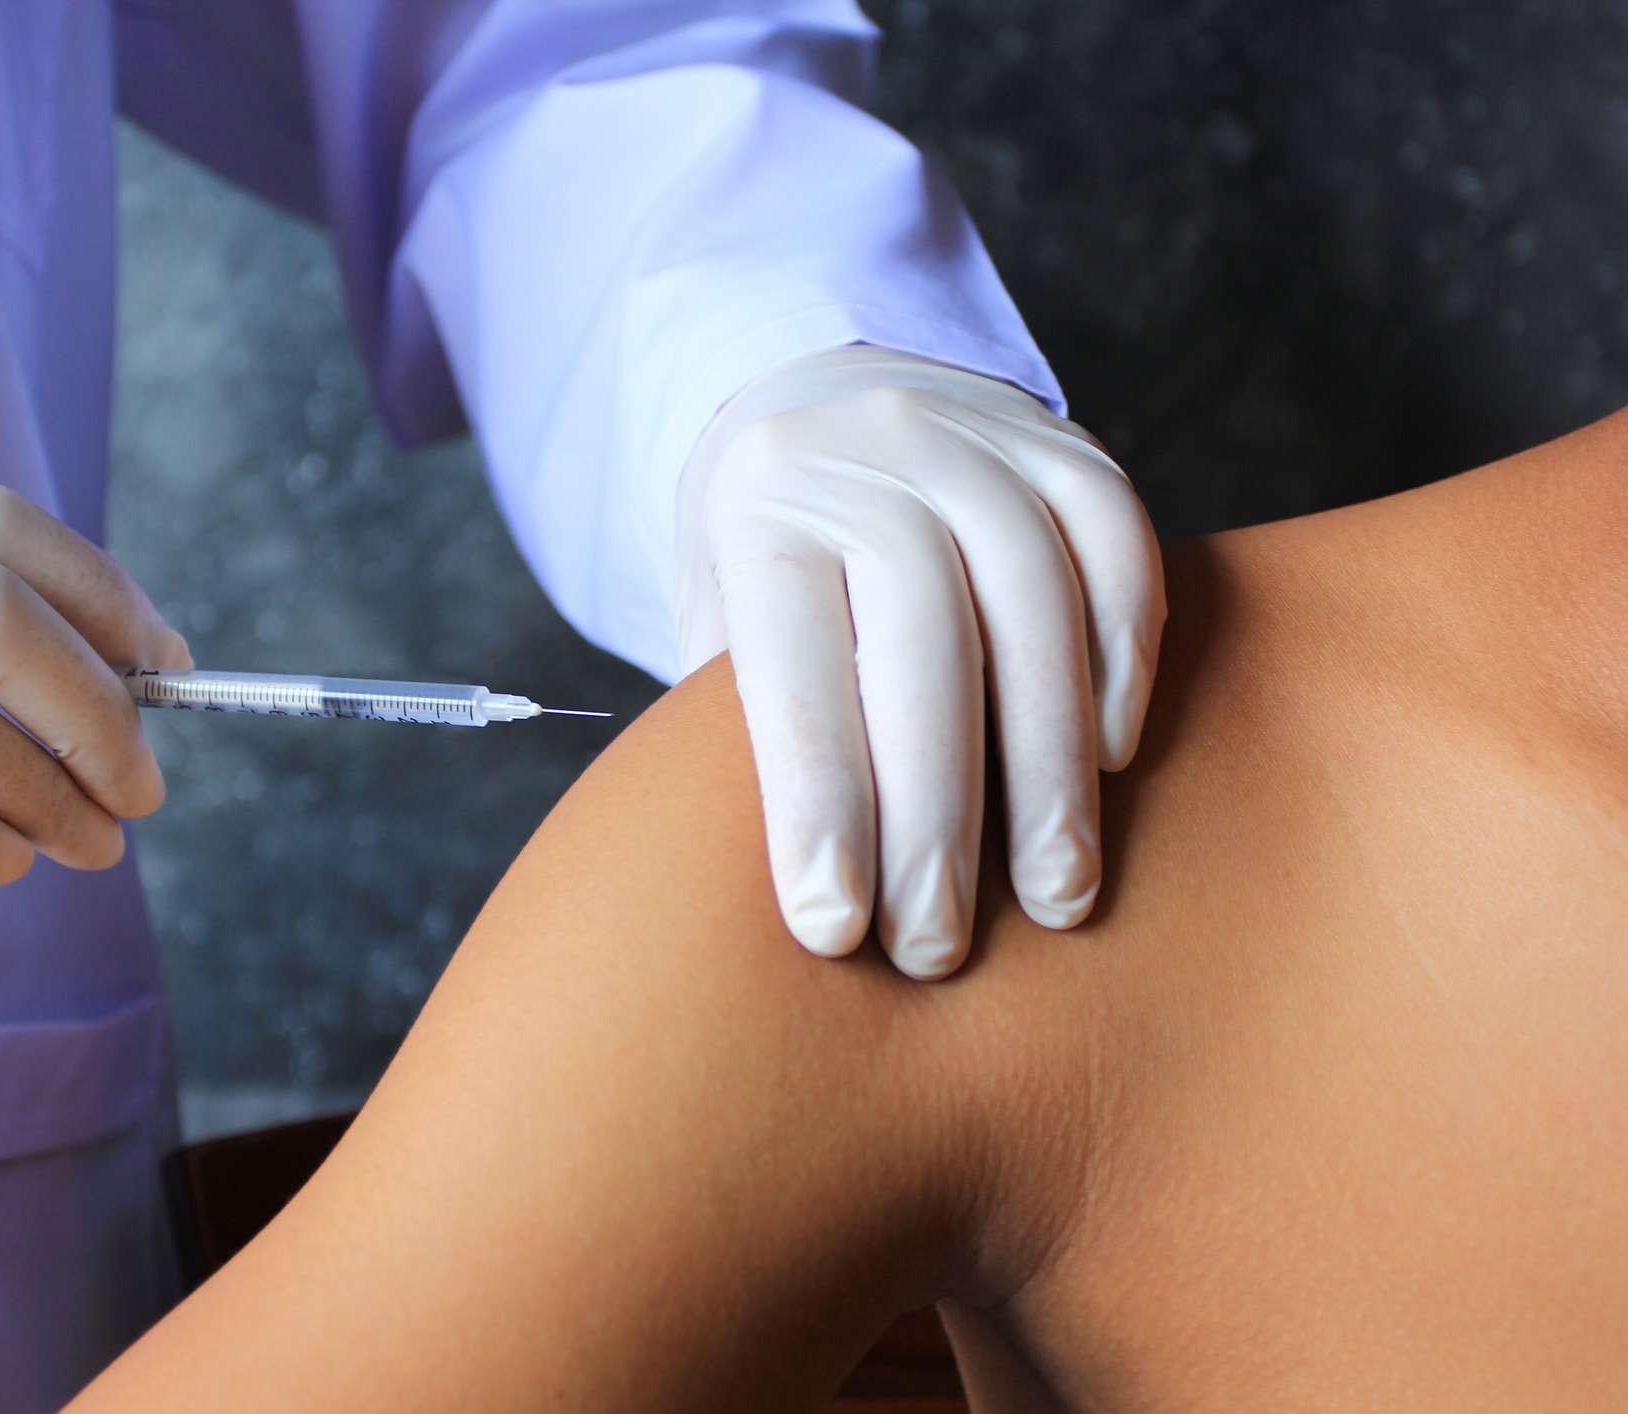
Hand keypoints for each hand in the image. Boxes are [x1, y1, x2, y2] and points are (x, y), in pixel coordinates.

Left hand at [675, 347, 1164, 977]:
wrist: (830, 399)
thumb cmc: (772, 559)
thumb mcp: (720, 618)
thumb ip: (750, 717)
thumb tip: (807, 884)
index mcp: (760, 506)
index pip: (792, 670)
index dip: (816, 805)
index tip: (833, 929)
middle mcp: (869, 453)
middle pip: (920, 648)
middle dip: (935, 818)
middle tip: (938, 948)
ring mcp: (979, 439)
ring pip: (1034, 607)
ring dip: (1048, 769)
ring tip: (1053, 896)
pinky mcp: (1071, 445)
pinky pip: (1118, 550)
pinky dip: (1122, 662)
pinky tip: (1111, 763)